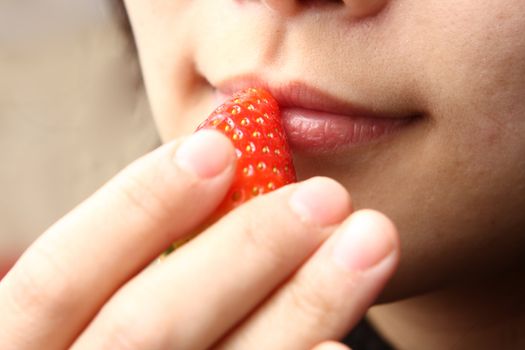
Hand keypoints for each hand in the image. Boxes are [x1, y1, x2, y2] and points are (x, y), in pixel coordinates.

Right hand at [0, 130, 398, 348]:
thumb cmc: (106, 335)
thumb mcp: (93, 304)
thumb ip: (133, 259)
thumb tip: (223, 159)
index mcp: (26, 348)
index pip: (56, 278)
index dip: (133, 208)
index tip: (219, 146)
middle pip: (146, 326)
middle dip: (242, 250)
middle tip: (326, 195)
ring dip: (304, 304)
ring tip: (371, 242)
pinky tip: (346, 342)